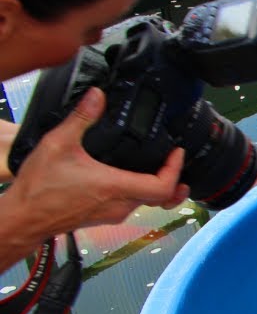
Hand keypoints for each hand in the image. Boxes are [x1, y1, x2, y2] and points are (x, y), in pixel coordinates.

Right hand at [5, 88, 189, 237]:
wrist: (24, 217)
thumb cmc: (40, 188)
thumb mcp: (59, 143)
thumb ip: (81, 118)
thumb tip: (97, 96)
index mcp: (115, 187)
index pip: (163, 186)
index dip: (175, 169)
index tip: (177, 153)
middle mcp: (120, 204)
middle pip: (161, 197)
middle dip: (173, 179)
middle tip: (174, 161)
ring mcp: (113, 213)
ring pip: (147, 202)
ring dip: (157, 186)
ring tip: (160, 168)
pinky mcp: (104, 217)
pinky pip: (131, 205)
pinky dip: (140, 192)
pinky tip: (131, 178)